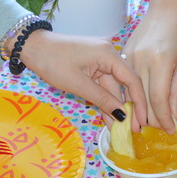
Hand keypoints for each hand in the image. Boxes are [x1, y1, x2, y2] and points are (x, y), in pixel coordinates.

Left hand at [18, 31, 146, 131]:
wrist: (33, 47)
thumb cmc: (53, 63)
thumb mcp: (78, 84)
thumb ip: (102, 99)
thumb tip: (123, 116)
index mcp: (108, 54)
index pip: (132, 79)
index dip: (139, 102)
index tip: (143, 121)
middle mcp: (109, 54)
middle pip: (124, 84)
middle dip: (129, 107)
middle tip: (135, 130)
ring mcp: (100, 60)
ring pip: (113, 87)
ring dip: (115, 107)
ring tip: (121, 130)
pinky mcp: (91, 65)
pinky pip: (102, 84)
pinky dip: (104, 100)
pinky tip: (108, 118)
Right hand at [121, 6, 176, 133]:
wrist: (168, 7)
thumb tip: (173, 116)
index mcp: (160, 62)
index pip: (158, 101)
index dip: (164, 120)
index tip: (171, 131)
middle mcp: (140, 60)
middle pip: (141, 101)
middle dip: (151, 121)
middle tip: (161, 132)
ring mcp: (128, 56)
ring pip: (129, 93)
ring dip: (139, 111)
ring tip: (149, 124)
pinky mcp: (123, 53)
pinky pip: (124, 81)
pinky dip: (132, 96)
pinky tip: (140, 105)